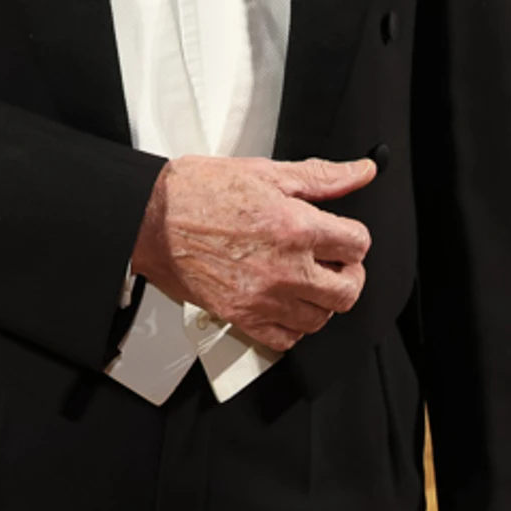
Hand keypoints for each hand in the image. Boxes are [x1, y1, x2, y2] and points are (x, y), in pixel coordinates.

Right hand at [130, 156, 374, 350]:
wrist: (149, 217)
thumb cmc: (196, 192)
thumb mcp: (265, 173)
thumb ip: (321, 177)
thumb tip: (361, 171)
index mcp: (295, 227)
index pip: (357, 244)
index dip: (352, 236)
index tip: (340, 235)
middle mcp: (285, 269)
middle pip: (348, 290)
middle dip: (348, 274)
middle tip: (334, 262)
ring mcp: (264, 298)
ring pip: (320, 318)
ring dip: (321, 300)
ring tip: (306, 280)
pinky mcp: (241, 317)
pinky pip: (286, 339)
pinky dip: (292, 326)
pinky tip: (283, 303)